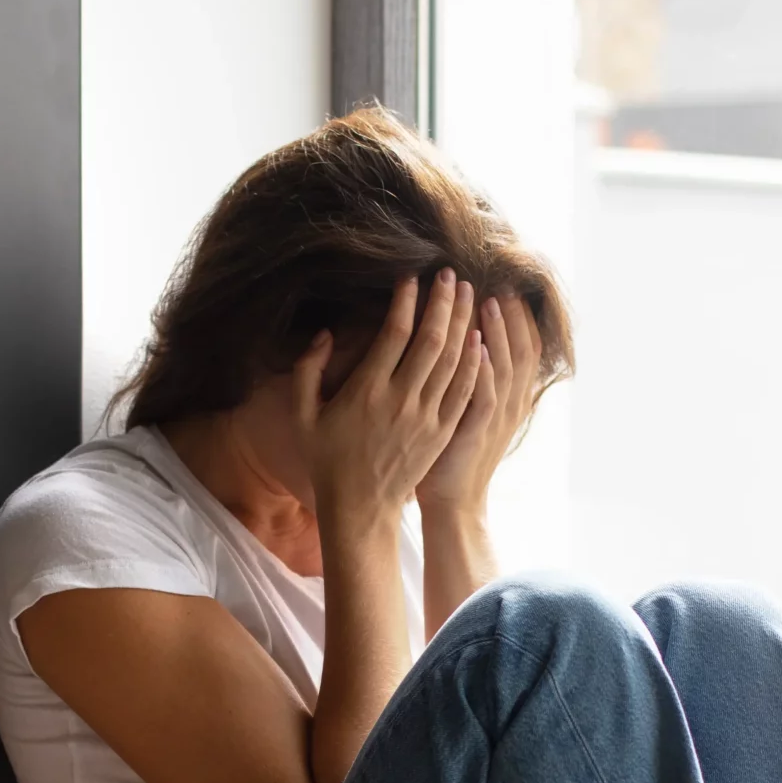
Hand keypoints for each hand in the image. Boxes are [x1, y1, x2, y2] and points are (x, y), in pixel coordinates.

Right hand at [294, 271, 483, 539]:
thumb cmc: (326, 458)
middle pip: (432, 340)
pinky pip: (465, 390)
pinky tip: (480, 338)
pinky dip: (475, 362)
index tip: (412, 276)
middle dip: (444, 302)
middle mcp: (400, 401)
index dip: (406, 302)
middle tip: (452, 274)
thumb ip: (307, 370)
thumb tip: (326, 333)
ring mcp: (426, 418)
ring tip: (471, 294)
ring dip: (464, 323)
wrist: (359, 508)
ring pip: (453, 361)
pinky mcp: (442, 433)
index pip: (394, 334)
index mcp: (365, 392)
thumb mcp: (302, 415)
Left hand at [418, 293, 543, 514]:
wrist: (454, 503)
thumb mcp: (471, 412)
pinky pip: (486, 395)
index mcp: (509, 397)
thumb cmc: (452, 455)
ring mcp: (495, 418)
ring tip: (487, 300)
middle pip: (519, 349)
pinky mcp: (477, 432)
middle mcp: (509, 403)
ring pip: (505, 366)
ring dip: (497, 332)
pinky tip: (477, 344)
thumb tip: (469, 341)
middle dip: (510, 314)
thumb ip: (474, 379)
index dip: (518, 317)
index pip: (523, 348)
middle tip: (499, 281)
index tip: (505, 286)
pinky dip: (484, 369)